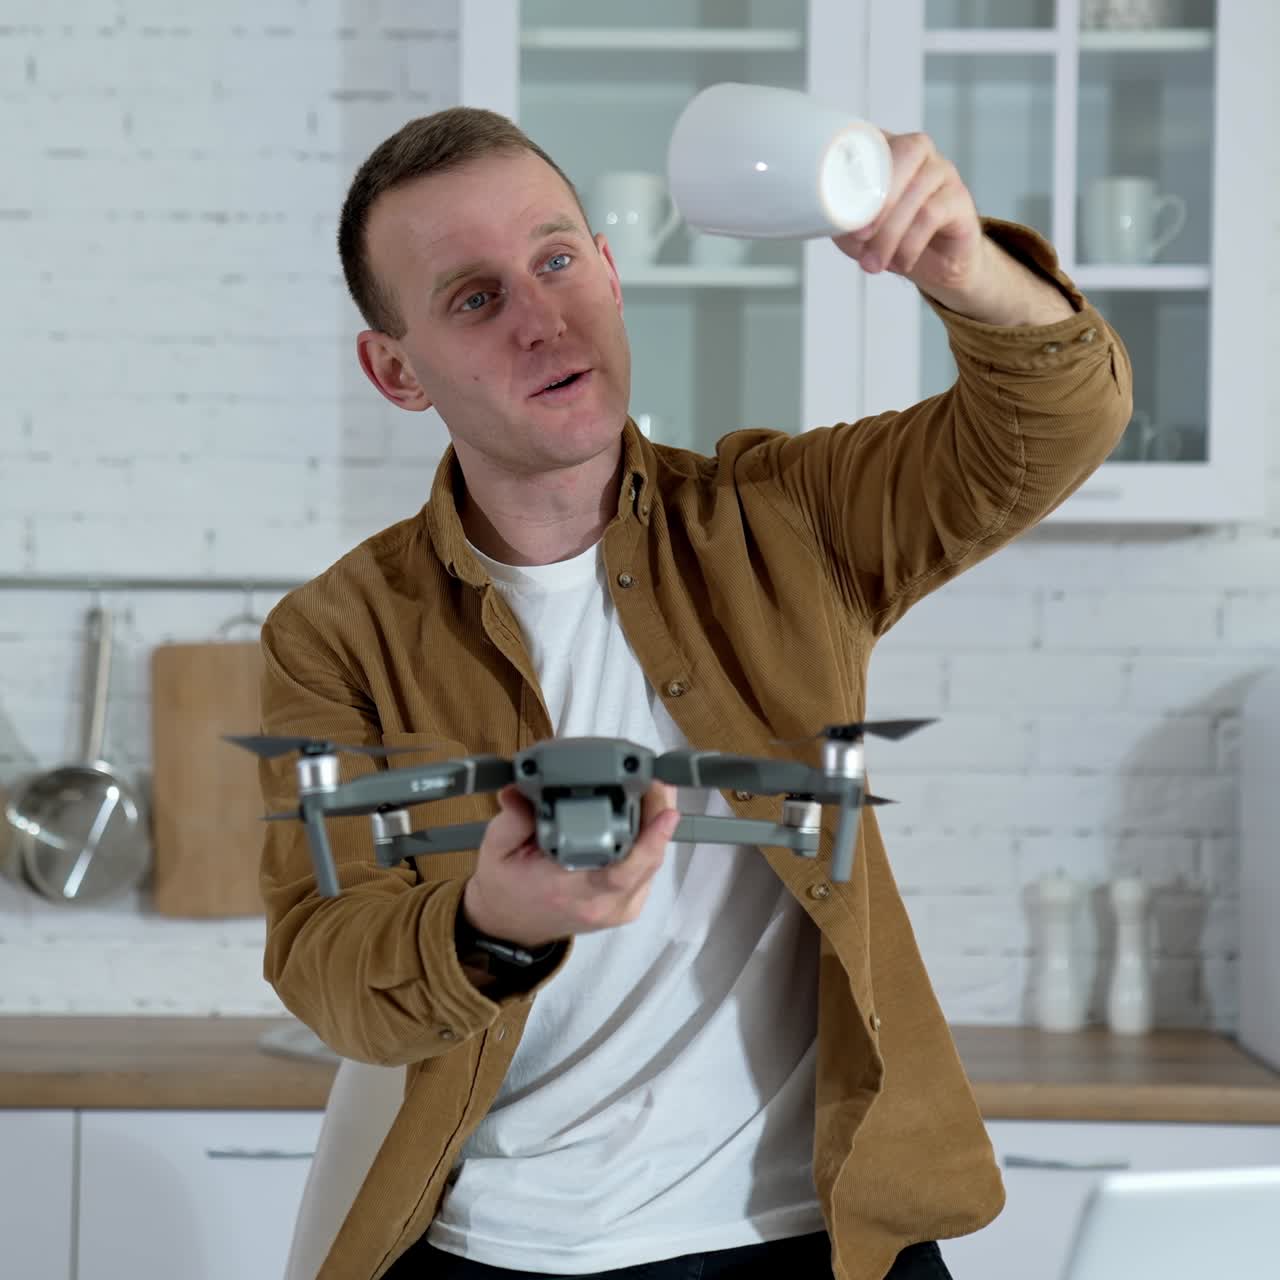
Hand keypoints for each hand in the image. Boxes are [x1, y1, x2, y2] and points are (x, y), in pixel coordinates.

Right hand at [461, 780, 679, 949]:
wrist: (510, 924)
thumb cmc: (506, 888)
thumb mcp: (496, 850)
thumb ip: (511, 820)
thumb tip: (520, 790)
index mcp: (568, 892)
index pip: (619, 872)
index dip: (649, 842)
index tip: (667, 813)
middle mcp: (600, 905)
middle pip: (646, 862)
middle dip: (657, 817)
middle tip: (657, 781)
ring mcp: (618, 909)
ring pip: (652, 865)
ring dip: (656, 827)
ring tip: (652, 790)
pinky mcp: (627, 906)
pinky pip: (648, 871)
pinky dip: (650, 843)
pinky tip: (645, 816)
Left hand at [834, 129, 1074, 326]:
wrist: (934, 266)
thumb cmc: (889, 238)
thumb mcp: (855, 230)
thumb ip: (839, 217)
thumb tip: (821, 217)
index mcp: (886, 148)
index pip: (874, 137)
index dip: (857, 168)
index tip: (838, 208)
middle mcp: (917, 150)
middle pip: (904, 155)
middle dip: (877, 199)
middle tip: (859, 237)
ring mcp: (942, 171)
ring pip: (916, 193)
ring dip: (890, 234)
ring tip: (873, 264)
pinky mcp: (959, 198)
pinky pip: (933, 214)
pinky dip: (910, 244)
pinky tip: (900, 263)